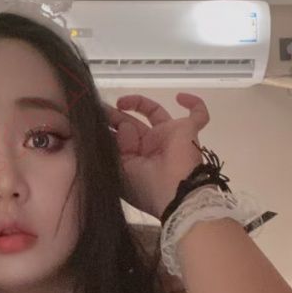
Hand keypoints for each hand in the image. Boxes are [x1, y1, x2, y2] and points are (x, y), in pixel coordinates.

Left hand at [102, 93, 210, 220]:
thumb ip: (115, 148)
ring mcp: (169, 137)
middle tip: (99, 108)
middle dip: (114, 116)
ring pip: (155, 112)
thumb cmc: (146, 188)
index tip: (92, 121)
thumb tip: (121, 127)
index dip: (107, 129)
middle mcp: (150, 147)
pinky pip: (199, 115)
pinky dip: (195, 104)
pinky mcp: (188, 130)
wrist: (176, 195)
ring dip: (138, 103)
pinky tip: (181, 97)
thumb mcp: (121, 171)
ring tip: (120, 102)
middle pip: (131, 124)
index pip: (120, 140)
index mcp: (135, 161)